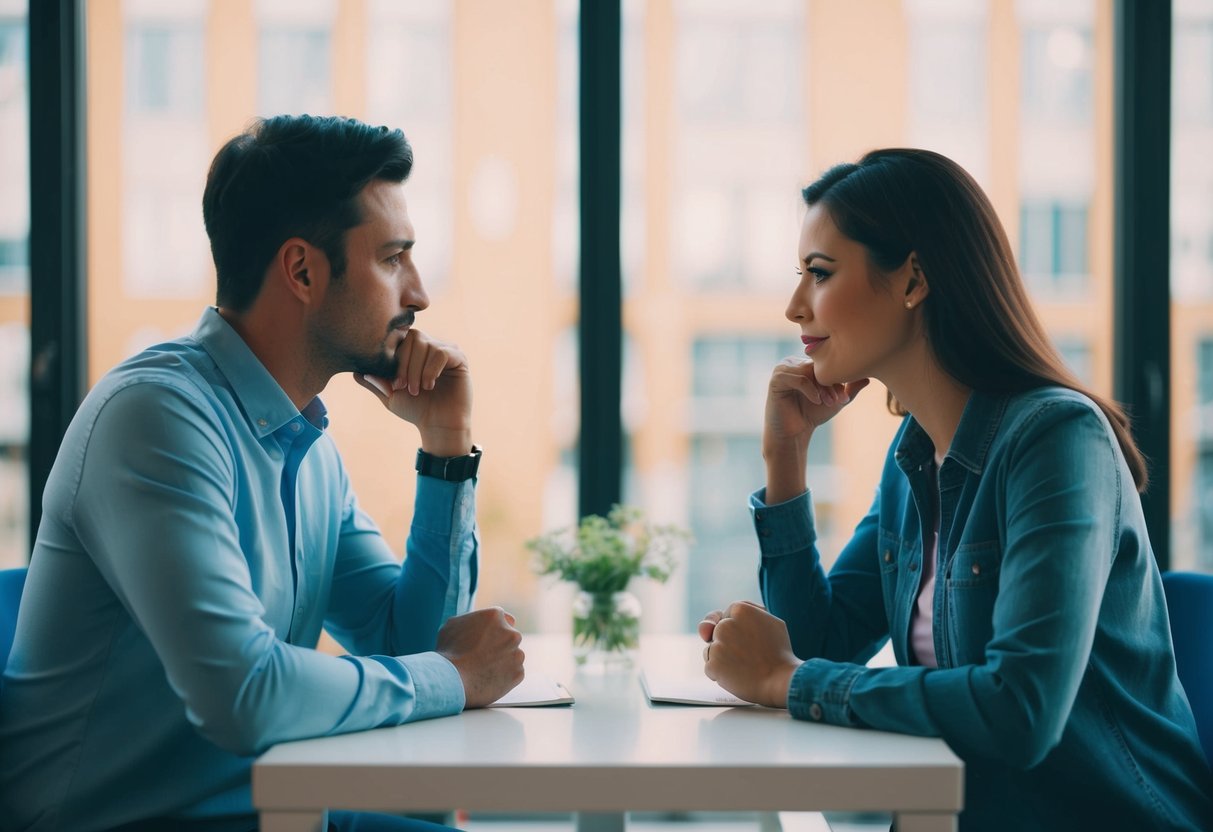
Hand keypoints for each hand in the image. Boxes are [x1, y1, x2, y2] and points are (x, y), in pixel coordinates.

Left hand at [355, 329, 472, 456]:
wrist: (438, 426)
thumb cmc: (415, 410)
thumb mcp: (390, 395)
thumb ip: (374, 381)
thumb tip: (354, 370)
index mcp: (414, 350)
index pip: (400, 338)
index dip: (394, 357)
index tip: (392, 384)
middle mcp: (431, 346)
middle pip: (413, 337)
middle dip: (404, 364)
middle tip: (403, 387)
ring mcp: (446, 350)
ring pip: (427, 345)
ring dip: (417, 370)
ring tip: (417, 390)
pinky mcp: (459, 358)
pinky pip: (442, 353)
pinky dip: (431, 370)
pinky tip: (429, 386)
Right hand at [436, 607, 524, 708]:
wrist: (452, 681)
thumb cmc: (448, 652)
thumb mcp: (453, 625)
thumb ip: (470, 621)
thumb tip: (474, 624)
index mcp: (495, 616)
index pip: (505, 619)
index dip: (497, 630)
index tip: (490, 639)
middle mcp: (511, 633)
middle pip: (510, 638)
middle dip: (501, 646)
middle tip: (484, 657)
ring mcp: (517, 654)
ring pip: (513, 656)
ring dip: (504, 661)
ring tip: (483, 671)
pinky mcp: (518, 673)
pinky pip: (513, 673)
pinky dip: (505, 677)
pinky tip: (488, 680)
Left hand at [702, 600, 800, 708]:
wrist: (782, 681)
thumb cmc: (778, 653)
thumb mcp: (769, 622)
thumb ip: (742, 615)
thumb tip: (705, 628)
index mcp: (740, 609)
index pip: (725, 615)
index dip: (738, 630)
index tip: (750, 639)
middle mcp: (725, 624)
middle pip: (716, 632)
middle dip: (728, 643)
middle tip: (749, 654)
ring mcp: (718, 644)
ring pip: (710, 650)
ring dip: (722, 658)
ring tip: (745, 665)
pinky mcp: (713, 664)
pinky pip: (710, 668)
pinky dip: (721, 674)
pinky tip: (738, 675)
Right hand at [764, 357, 868, 452]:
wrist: (793, 434)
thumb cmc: (812, 415)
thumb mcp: (836, 400)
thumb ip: (850, 389)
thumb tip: (869, 377)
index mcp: (805, 363)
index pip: (826, 363)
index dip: (838, 378)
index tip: (845, 398)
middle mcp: (793, 362)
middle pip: (818, 366)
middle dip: (831, 383)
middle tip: (839, 401)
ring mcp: (782, 369)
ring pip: (809, 371)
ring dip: (822, 388)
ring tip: (829, 403)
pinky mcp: (776, 379)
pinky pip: (797, 378)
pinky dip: (810, 390)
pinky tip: (817, 401)